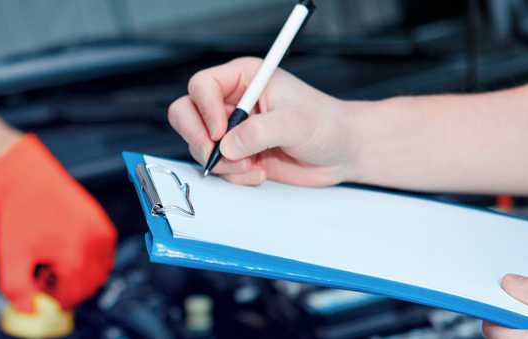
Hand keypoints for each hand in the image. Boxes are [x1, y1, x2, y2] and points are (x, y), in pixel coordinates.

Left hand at [0, 134, 116, 312]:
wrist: (26, 176)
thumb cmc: (19, 211)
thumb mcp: (10, 258)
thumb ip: (18, 291)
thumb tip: (29, 310)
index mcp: (75, 256)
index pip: (72, 296)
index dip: (53, 298)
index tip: (40, 290)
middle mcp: (94, 245)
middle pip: (88, 286)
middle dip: (67, 287)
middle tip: (44, 277)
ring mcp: (101, 233)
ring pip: (98, 271)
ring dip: (79, 274)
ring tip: (52, 261)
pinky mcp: (102, 223)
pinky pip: (102, 254)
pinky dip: (88, 259)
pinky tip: (63, 248)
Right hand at [168, 57, 355, 185]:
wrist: (341, 152)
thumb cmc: (326, 125)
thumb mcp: (295, 123)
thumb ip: (260, 132)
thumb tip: (227, 146)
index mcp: (243, 78)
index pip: (201, 86)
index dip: (204, 110)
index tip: (220, 132)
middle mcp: (232, 101)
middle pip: (185, 113)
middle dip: (198, 139)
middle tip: (217, 156)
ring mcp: (230, 129)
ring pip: (197, 144)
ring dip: (221, 163)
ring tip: (252, 166)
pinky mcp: (235, 153)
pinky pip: (215, 167)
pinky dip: (233, 175)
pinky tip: (259, 172)